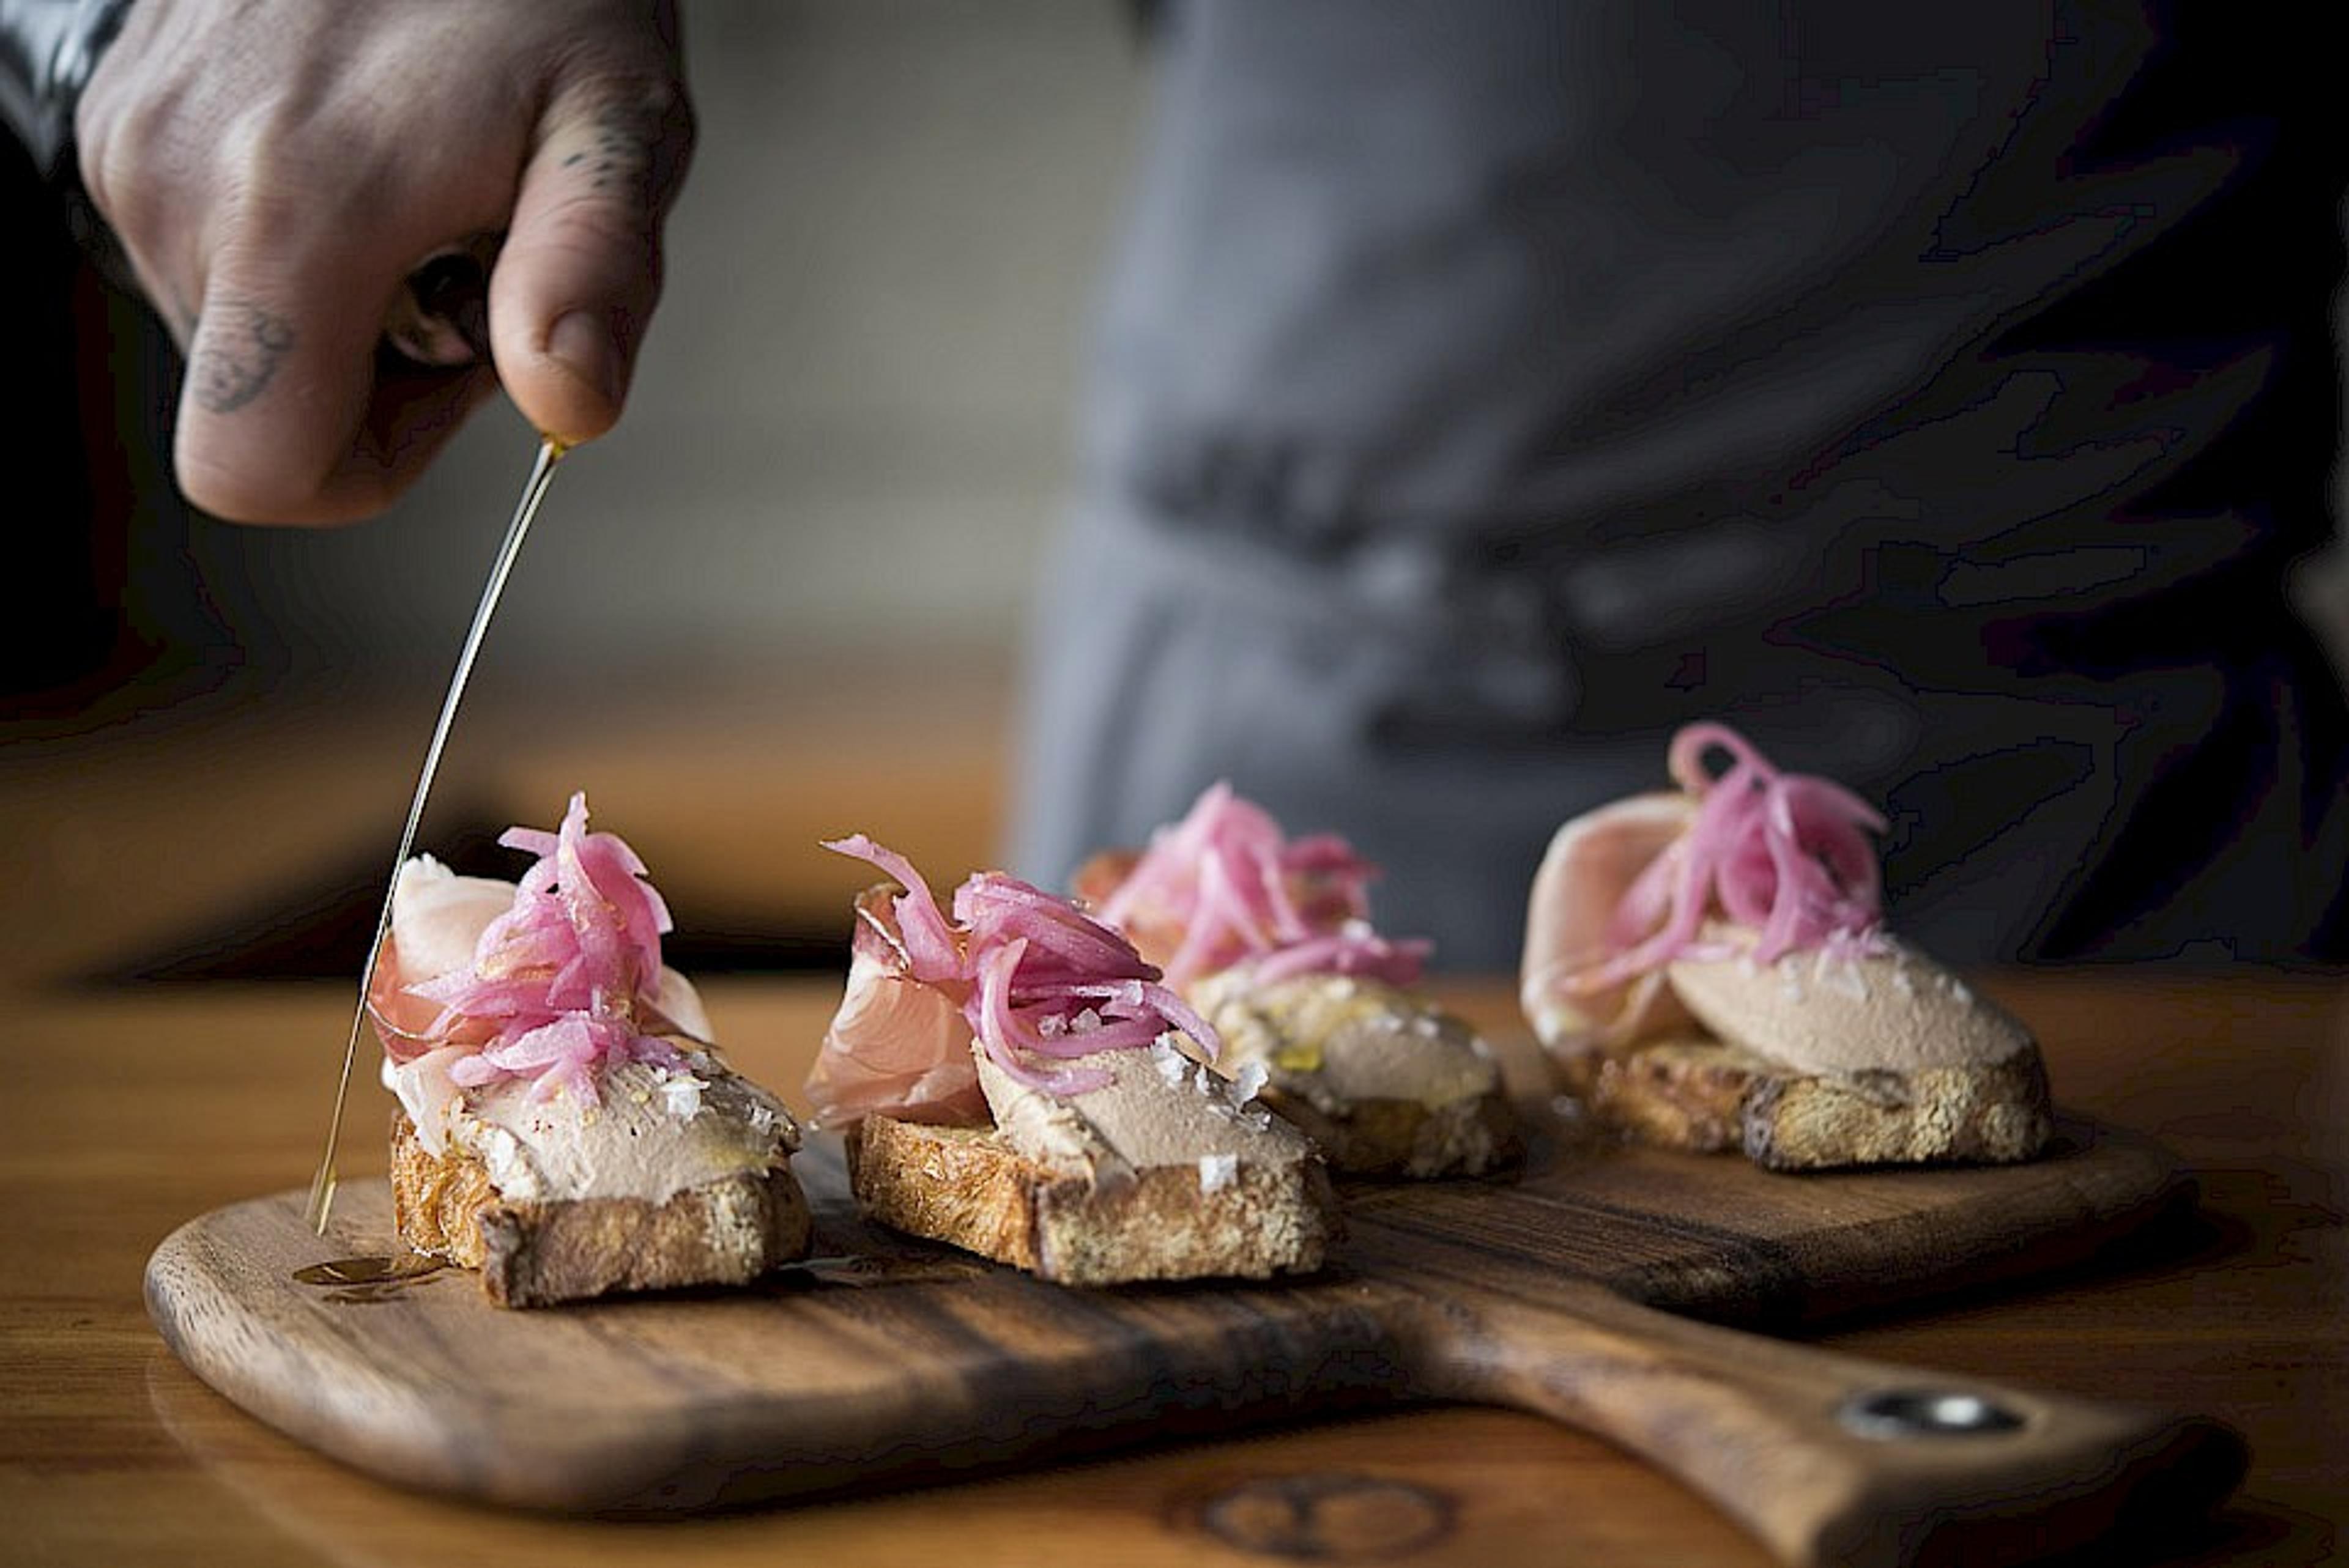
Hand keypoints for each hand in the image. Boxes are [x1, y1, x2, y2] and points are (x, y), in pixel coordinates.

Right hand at [75, 0, 692, 522]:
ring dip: (342, 303)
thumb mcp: (615, 127)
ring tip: (419, 186)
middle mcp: (180, 184)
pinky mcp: (120, 120)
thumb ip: (590, 277)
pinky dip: (291, 242)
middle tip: (465, 247)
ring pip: (233, 336)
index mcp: (296, 209)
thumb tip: (569, 406)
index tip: (459, 374)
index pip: (256, 470)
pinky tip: (363, 154)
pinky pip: (202, 256)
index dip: (370, 465)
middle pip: (257, 406)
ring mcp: (135, 149)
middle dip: (376, 371)